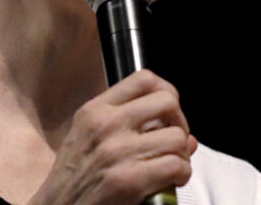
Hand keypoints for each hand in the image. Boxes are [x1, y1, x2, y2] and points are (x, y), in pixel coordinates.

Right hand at [28, 70, 196, 204]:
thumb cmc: (75, 176)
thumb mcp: (87, 138)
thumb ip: (127, 127)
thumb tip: (186, 135)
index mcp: (94, 110)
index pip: (144, 79)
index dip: (166, 92)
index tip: (167, 113)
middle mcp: (106, 124)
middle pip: (167, 101)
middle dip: (179, 123)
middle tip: (172, 141)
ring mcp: (118, 151)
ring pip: (177, 137)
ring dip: (181, 155)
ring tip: (170, 165)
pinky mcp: (130, 180)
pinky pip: (177, 166)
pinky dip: (180, 175)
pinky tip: (168, 182)